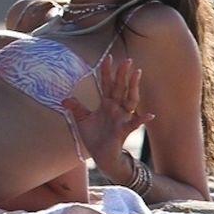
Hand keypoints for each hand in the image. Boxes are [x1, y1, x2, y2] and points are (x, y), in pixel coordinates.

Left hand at [63, 56, 154, 176]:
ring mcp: (122, 118)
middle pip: (120, 87)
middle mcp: (116, 108)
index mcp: (106, 104)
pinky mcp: (124, 130)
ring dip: (134, 87)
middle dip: (123, 74)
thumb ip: (76, 108)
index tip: (108, 57)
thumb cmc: (94, 137)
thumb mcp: (82, 120)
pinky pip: (135, 123)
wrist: (102, 156)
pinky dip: (142, 119)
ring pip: (130, 99)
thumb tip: (64, 98)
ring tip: (138, 74)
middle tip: (127, 60)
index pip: (107, 84)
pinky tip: (150, 115)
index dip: (107, 71)